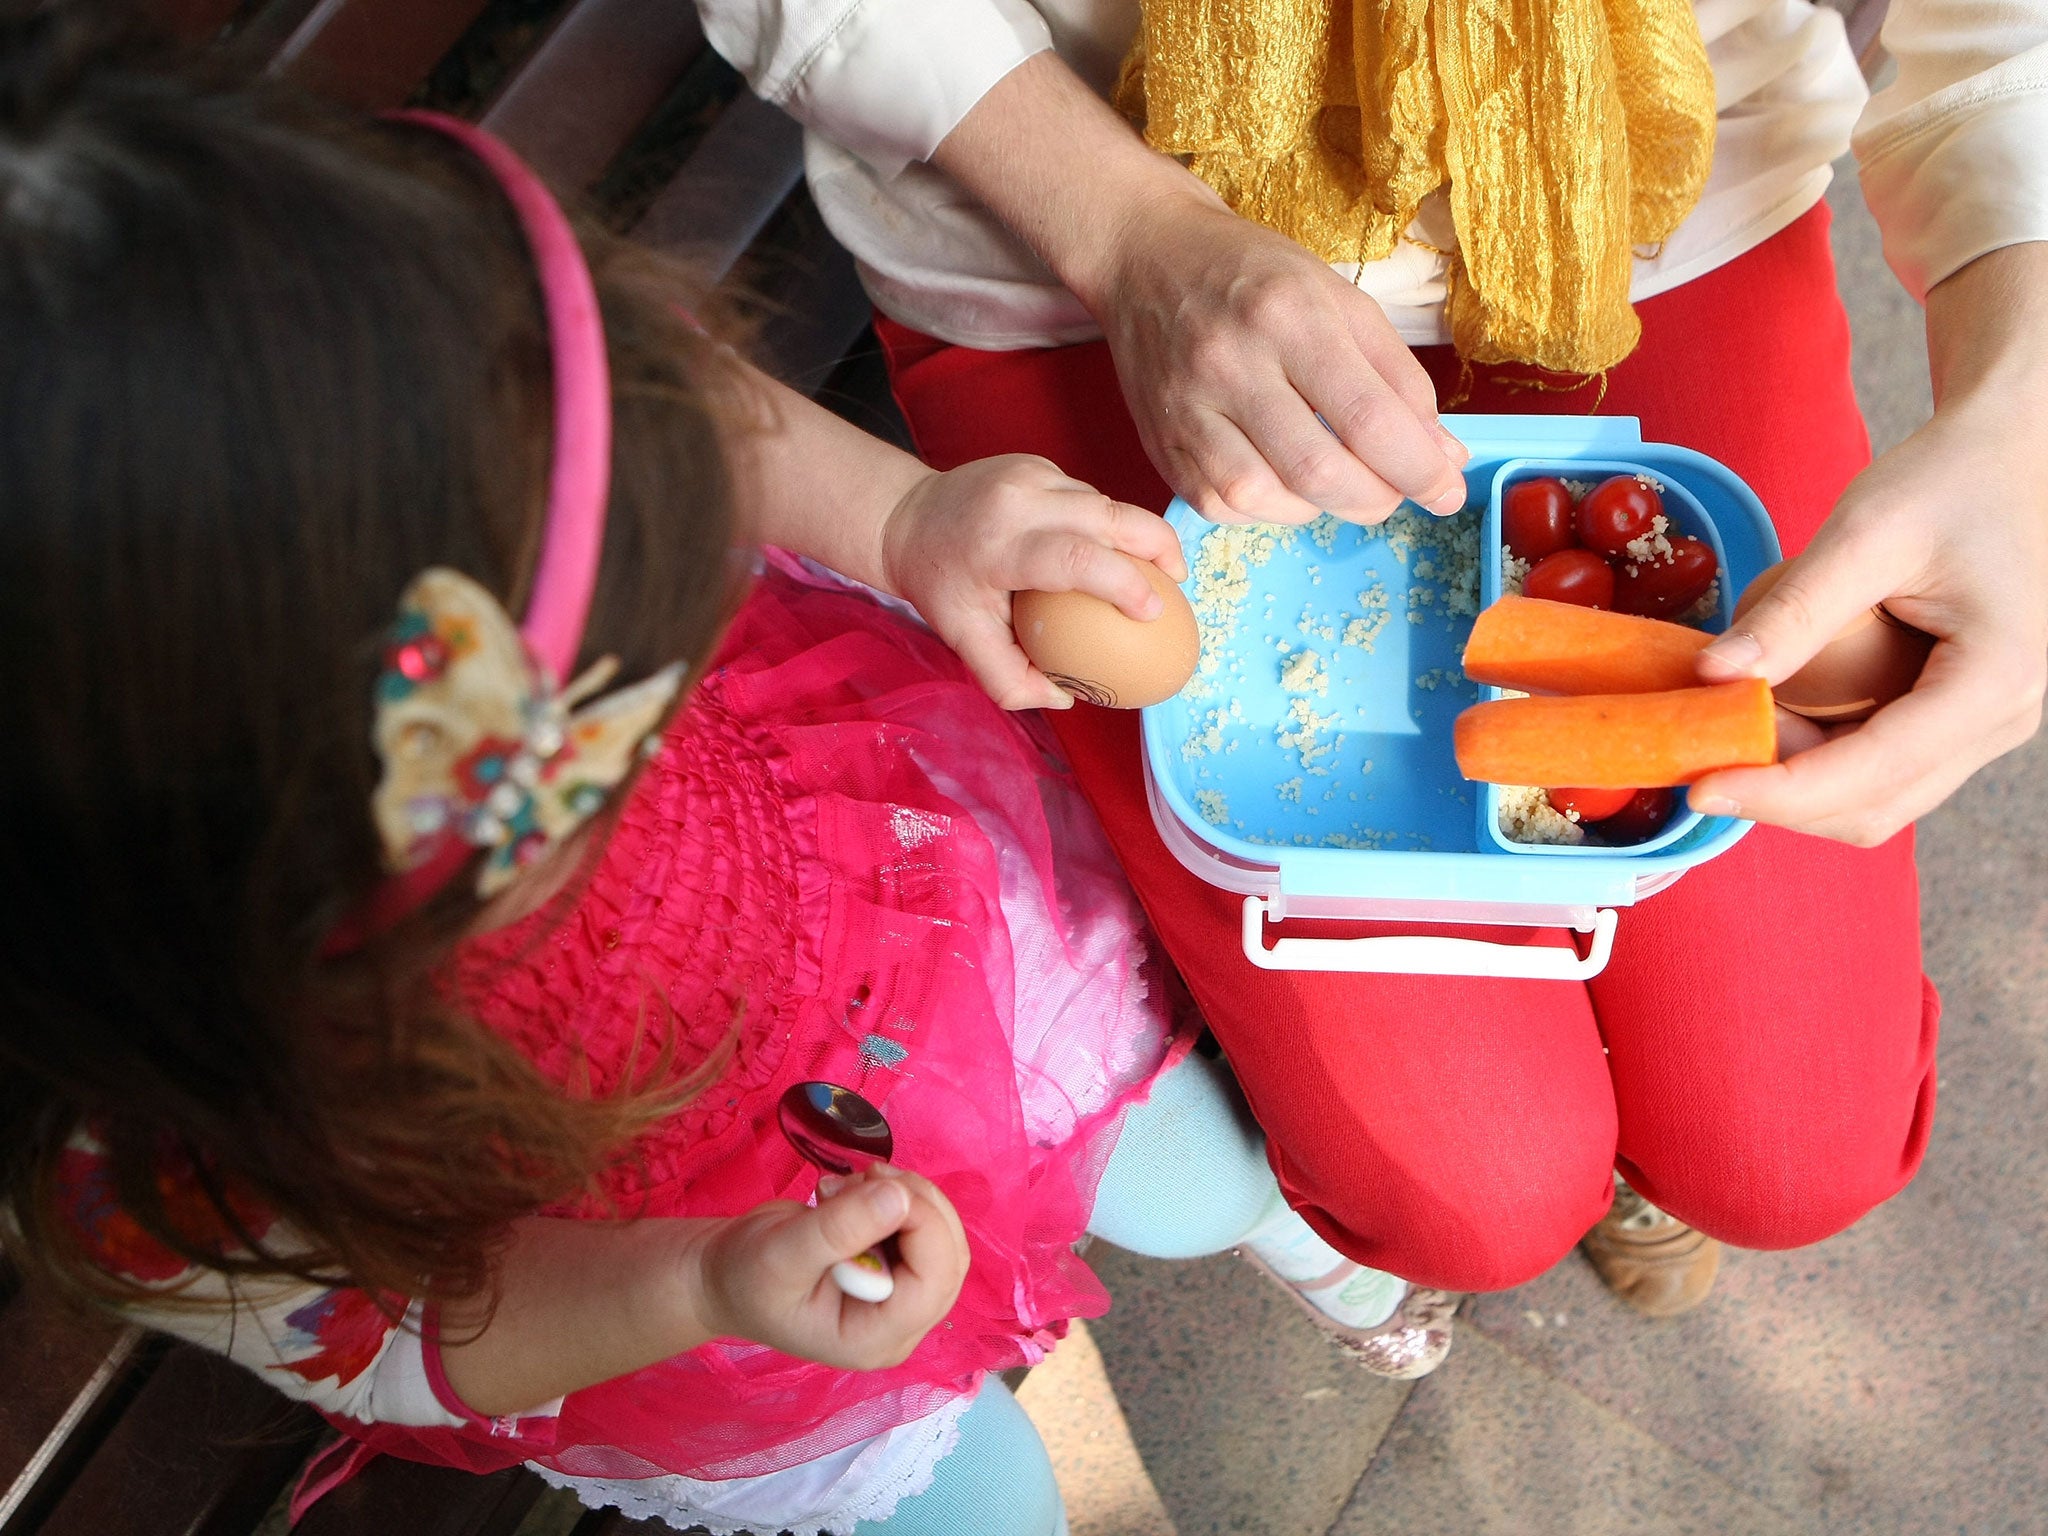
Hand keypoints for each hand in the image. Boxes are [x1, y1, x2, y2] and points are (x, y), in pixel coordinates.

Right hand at [692, 1166, 969, 1370]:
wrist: (726, 1274)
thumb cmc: (744, 1275)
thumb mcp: (781, 1252)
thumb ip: (839, 1229)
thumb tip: (899, 1196)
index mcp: (876, 1338)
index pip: (934, 1281)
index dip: (923, 1225)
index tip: (878, 1184)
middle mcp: (900, 1324)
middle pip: (948, 1258)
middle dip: (916, 1202)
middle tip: (864, 1175)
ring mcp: (901, 1296)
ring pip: (941, 1236)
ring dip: (905, 1194)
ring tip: (847, 1185)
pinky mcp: (898, 1268)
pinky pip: (922, 1224)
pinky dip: (895, 1195)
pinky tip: (850, 1191)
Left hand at [880, 454, 1187, 708]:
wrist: (907, 519)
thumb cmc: (940, 585)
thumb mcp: (963, 641)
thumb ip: (1009, 679)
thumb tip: (1064, 697)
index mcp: (999, 547)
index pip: (1078, 558)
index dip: (1126, 583)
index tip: (1153, 612)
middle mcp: (1019, 501)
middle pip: (1112, 516)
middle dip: (1160, 545)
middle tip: (1179, 582)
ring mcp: (1031, 474)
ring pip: (1106, 503)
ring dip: (1134, 535)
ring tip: (1155, 571)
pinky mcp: (1039, 464)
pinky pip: (1088, 495)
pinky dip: (1105, 523)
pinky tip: (1110, 550)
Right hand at [1082, 185, 1469, 526]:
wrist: (1147, 257)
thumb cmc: (1254, 276)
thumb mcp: (1339, 300)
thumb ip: (1398, 379)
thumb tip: (1443, 456)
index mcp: (1288, 315)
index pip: (1366, 416)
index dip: (1417, 468)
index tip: (1447, 491)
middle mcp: (1230, 363)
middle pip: (1316, 469)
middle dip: (1375, 498)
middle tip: (1397, 493)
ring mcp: (1186, 408)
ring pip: (1263, 498)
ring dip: (1320, 508)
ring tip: (1341, 484)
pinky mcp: (1160, 443)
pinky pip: (1221, 506)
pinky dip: (1269, 510)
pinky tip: (1287, 484)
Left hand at [1688, 246, 2047, 843]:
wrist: (2013, 456)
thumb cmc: (1953, 480)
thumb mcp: (1868, 532)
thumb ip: (1794, 610)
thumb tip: (1712, 675)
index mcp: (1994, 680)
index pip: (1873, 771)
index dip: (1779, 792)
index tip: (1699, 788)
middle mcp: (1999, 720)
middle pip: (1873, 806)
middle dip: (1779, 795)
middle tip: (1696, 755)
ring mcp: (1981, 727)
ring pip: (1874, 800)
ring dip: (1792, 783)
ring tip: (1724, 730)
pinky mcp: (1954, 719)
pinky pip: (1877, 768)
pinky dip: (1813, 760)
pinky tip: (1764, 716)